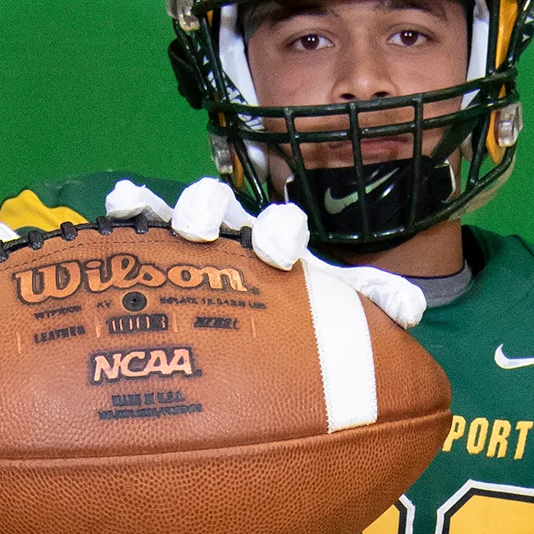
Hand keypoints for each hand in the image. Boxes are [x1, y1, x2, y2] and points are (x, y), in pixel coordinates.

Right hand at [102, 178, 425, 327]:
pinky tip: (119, 205)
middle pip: (222, 203)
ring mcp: (193, 238)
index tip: (279, 254)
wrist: (245, 329)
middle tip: (207, 230)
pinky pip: (140, 219)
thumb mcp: (328, 315)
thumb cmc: (287, 315)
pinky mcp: (155, 245)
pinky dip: (131, 206)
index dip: (280, 231)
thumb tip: (413, 310)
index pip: (282, 226)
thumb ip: (364, 308)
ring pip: (181, 209)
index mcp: (276, 245)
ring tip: (171, 224)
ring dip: (176, 209)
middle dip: (213, 207)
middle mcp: (233, 234)